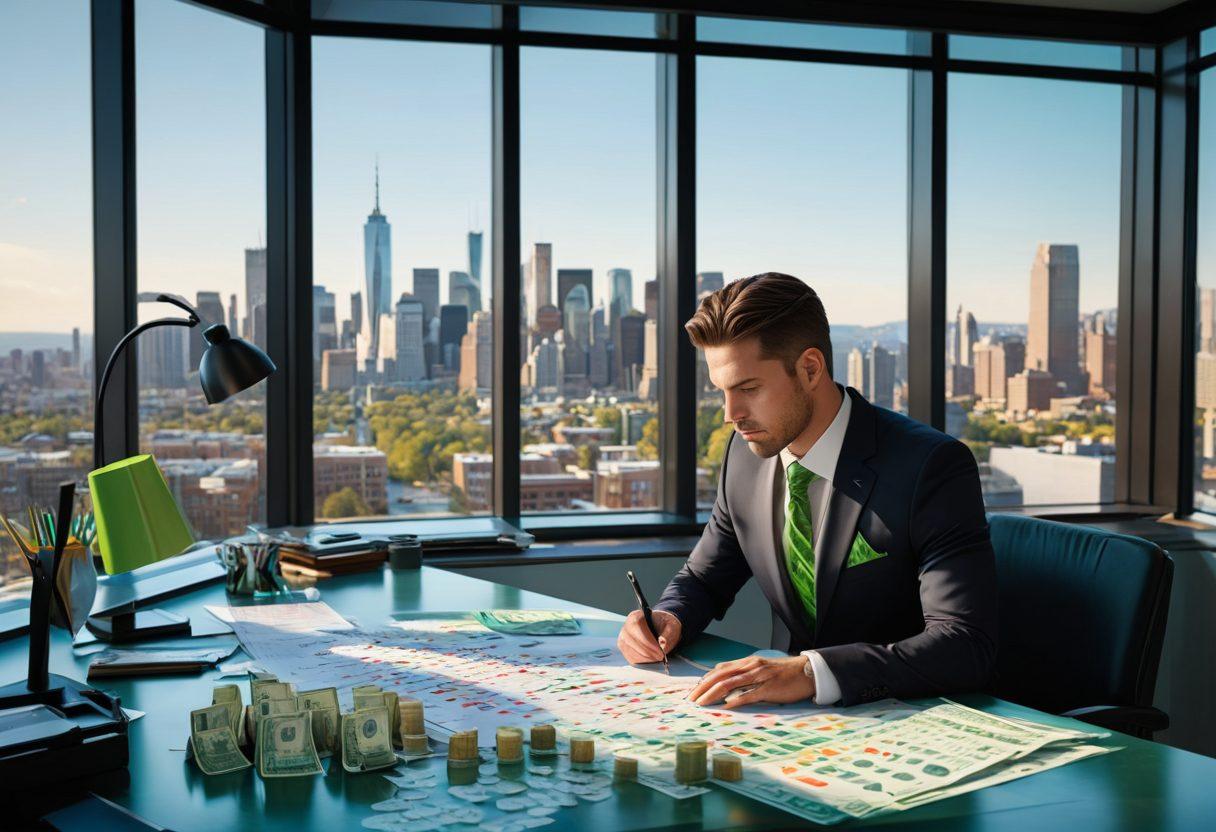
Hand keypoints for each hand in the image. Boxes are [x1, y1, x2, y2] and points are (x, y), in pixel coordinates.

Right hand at [617, 609, 680, 664]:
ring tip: (658, 657)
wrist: (659, 628)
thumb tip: (662, 641)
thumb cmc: (664, 626)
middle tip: (661, 656)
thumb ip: (668, 633)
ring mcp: (623, 639)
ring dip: (646, 657)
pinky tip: (652, 658)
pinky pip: (631, 658)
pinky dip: (643, 660)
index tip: (660, 650)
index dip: (647, 641)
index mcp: (636, 616)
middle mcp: (626, 627)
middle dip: (647, 652)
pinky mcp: (624, 649)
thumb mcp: (671, 626)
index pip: (636, 627)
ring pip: (631, 651)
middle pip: (632, 641)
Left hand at [688, 655, 814, 707]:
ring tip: (701, 704)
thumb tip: (723, 680)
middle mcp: (750, 667)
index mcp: (747, 662)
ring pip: (730, 683)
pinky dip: (735, 700)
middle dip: (703, 688)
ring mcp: (759, 677)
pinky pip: (749, 694)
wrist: (807, 671)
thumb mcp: (760, 669)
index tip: (693, 691)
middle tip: (691, 700)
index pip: (719, 670)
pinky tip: (725, 706)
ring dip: (713, 694)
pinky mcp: (769, 688)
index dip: (704, 680)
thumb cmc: (783, 673)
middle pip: (720, 676)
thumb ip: (743, 673)